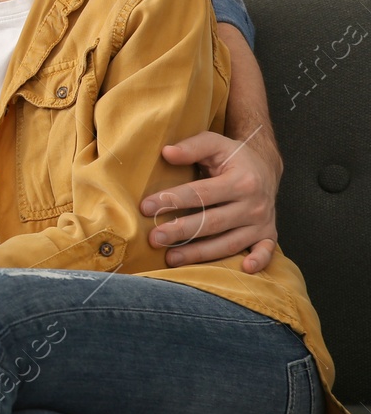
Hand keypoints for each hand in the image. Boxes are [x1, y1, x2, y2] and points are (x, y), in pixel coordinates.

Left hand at [144, 130, 280, 272]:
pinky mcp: (268, 234)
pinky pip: (265, 251)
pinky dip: (258, 261)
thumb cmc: (233, 157)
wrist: (266, 168)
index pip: (201, 194)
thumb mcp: (215, 143)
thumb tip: (167, 152)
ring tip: (171, 258)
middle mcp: (254, 204)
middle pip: (212, 222)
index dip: (172, 200)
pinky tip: (243, 269)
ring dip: (201, 253)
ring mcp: (262, 222)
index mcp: (241, 181)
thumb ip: (192, 147)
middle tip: (154, 238)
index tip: (146, 208)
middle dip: (181, 231)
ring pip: (230, 242)